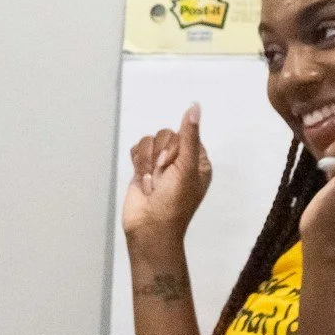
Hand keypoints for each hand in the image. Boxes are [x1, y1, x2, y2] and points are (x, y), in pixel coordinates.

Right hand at [123, 104, 211, 246]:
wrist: (148, 228)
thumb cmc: (173, 203)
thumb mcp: (185, 168)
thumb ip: (188, 136)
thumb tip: (195, 106)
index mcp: (197, 161)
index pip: (187, 133)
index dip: (176, 147)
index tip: (173, 165)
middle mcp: (180, 160)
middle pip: (166, 135)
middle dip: (160, 156)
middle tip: (162, 177)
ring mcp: (159, 164)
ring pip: (149, 141)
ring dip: (147, 162)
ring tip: (151, 182)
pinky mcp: (142, 168)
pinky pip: (137, 149)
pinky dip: (137, 163)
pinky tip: (141, 178)